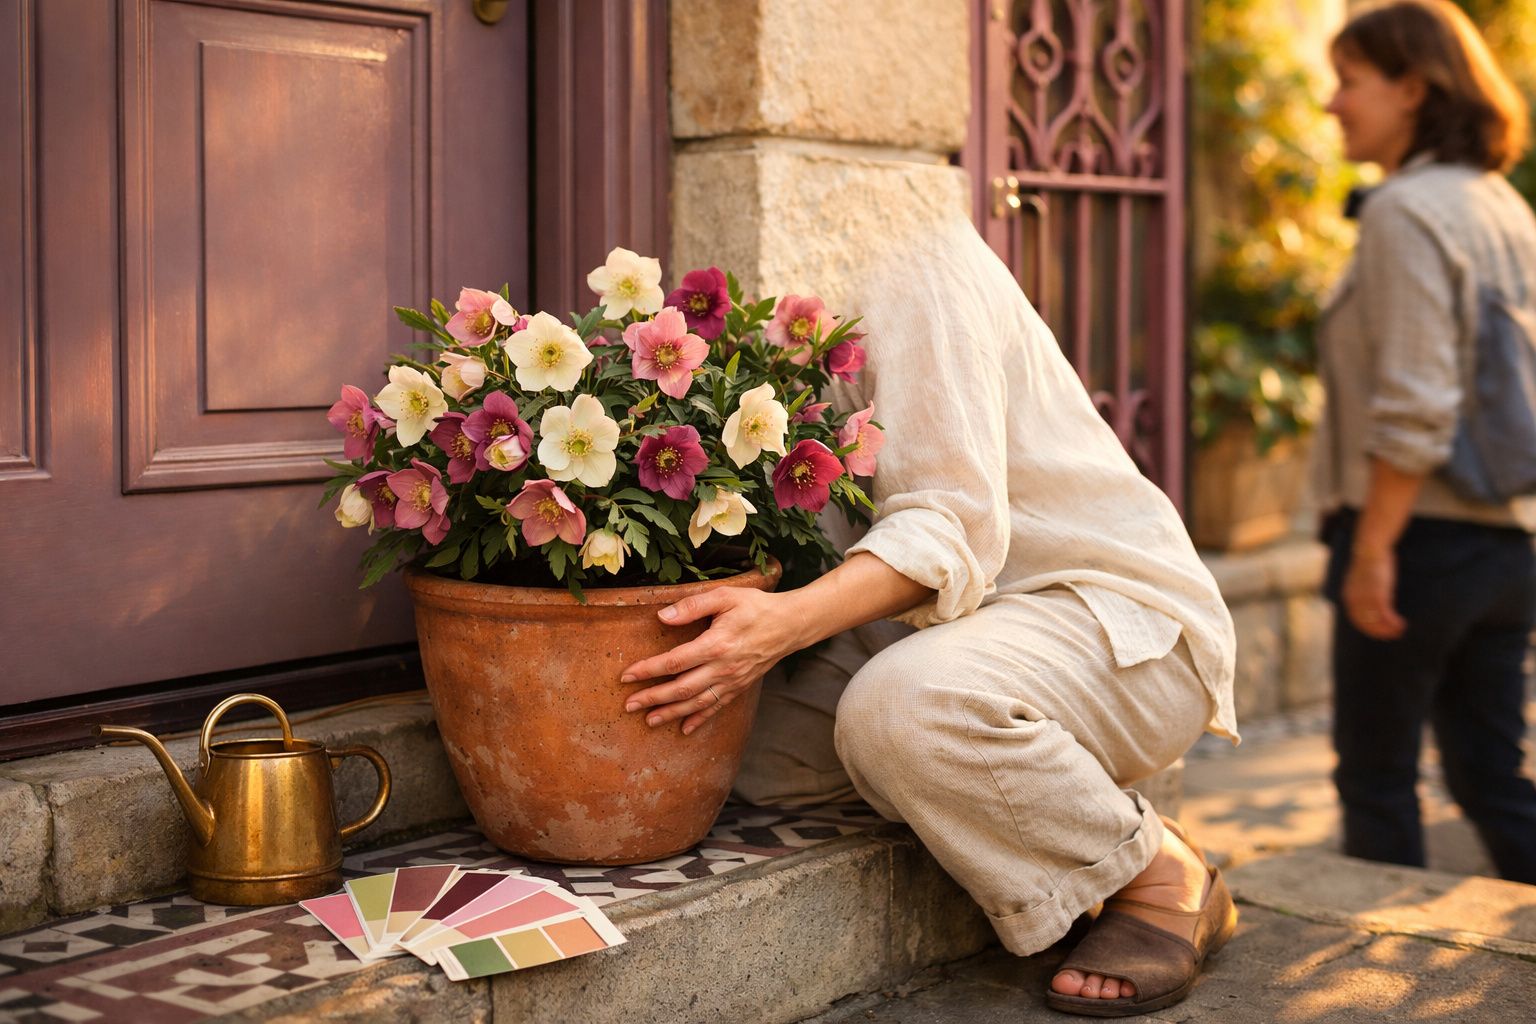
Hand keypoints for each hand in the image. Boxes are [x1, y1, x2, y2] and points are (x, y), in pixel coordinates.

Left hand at [620, 587, 804, 735]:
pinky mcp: (740, 687)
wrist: (790, 625)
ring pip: (697, 703)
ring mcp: (732, 681)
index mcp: (716, 644)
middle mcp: (723, 668)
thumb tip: (662, 617)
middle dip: (653, 698)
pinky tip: (684, 729)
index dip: (648, 670)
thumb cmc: (756, 607)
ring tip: (649, 720)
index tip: (627, 675)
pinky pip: (717, 707)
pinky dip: (700, 719)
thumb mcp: (724, 597)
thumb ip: (692, 606)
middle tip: (629, 705)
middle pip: (682, 688)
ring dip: (671, 713)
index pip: (674, 661)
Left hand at [1342, 546, 1405, 639]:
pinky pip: (1385, 615)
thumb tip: (1373, 599)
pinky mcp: (1378, 595)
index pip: (1357, 620)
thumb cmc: (1370, 561)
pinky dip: (1393, 622)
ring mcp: (1365, 599)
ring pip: (1377, 622)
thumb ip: (1364, 591)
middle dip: (1380, 632)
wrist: (1370, 548)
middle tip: (1393, 635)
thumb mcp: (1362, 579)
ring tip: (1400, 630)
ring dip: (1389, 629)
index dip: (1369, 629)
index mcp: (1349, 597)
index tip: (1380, 633)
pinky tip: (1402, 624)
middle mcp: (1355, 600)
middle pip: (1366, 624)